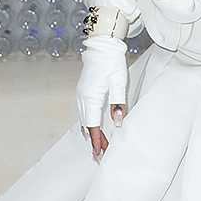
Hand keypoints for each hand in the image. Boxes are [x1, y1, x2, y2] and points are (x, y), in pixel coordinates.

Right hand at [76, 36, 127, 157]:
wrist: (102, 47)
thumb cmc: (112, 63)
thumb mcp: (119, 83)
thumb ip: (118, 104)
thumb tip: (117, 123)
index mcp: (91, 98)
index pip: (93, 124)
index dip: (96, 140)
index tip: (99, 152)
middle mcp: (82, 98)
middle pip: (87, 124)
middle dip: (94, 139)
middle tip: (100, 153)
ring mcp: (81, 94)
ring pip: (83, 118)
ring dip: (91, 132)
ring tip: (97, 144)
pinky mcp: (83, 91)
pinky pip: (83, 111)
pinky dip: (87, 122)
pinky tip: (90, 126)